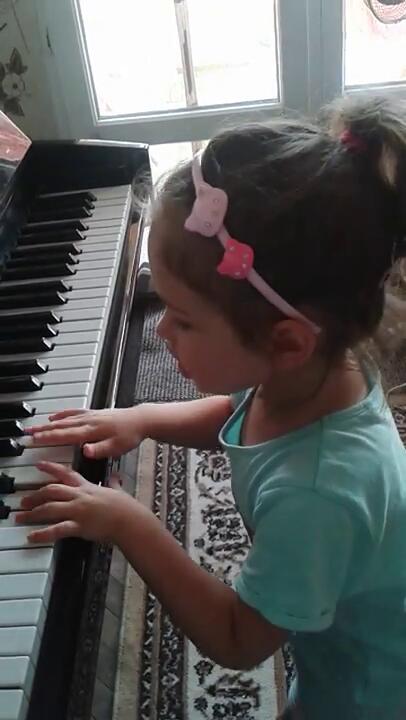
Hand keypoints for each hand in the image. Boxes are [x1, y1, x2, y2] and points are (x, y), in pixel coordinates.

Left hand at [15, 461, 132, 543]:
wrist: (130, 521)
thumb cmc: (126, 508)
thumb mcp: (118, 491)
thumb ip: (114, 483)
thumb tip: (116, 476)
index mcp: (88, 487)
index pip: (67, 474)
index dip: (51, 468)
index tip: (39, 465)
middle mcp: (80, 497)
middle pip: (52, 491)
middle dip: (35, 495)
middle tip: (24, 501)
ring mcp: (78, 510)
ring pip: (50, 508)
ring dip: (33, 513)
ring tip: (21, 517)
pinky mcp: (79, 526)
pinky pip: (56, 529)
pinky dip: (42, 534)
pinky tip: (32, 537)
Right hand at [25, 406, 146, 458]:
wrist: (141, 420)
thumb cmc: (130, 435)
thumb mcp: (118, 447)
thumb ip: (100, 450)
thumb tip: (85, 451)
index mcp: (92, 431)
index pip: (66, 435)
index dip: (49, 438)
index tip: (35, 440)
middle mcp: (88, 421)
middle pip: (61, 426)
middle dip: (43, 429)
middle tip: (28, 433)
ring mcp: (90, 416)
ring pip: (65, 419)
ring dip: (49, 423)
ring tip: (35, 425)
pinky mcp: (94, 413)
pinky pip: (74, 412)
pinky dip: (62, 413)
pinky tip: (55, 416)